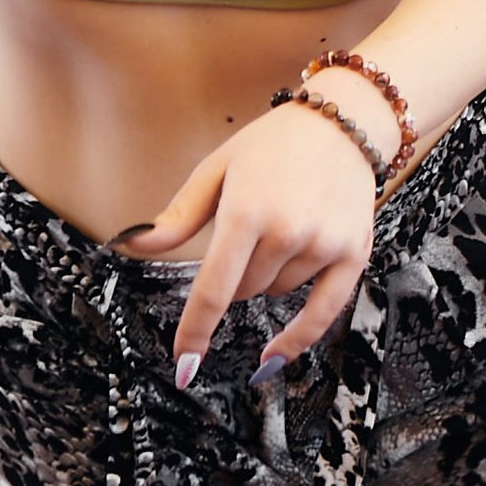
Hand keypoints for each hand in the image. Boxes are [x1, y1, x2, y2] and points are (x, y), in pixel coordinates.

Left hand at [135, 97, 381, 381]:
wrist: (344, 122)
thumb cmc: (273, 144)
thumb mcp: (217, 169)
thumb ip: (177, 216)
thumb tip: (131, 246)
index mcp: (245, 211)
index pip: (213, 288)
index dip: (195, 331)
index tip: (183, 364)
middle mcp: (286, 232)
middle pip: (243, 291)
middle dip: (235, 276)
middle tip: (247, 234)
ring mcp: (323, 244)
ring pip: (276, 293)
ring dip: (268, 279)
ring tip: (282, 228)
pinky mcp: (354, 253)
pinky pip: (323, 312)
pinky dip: (297, 338)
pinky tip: (273, 358)